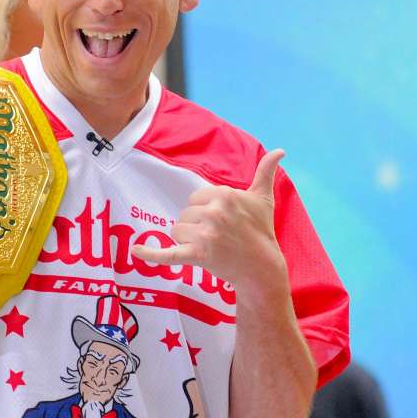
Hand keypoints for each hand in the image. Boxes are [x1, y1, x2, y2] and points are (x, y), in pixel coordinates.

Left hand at [131, 150, 286, 291]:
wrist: (262, 267)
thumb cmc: (262, 231)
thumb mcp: (264, 199)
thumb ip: (266, 172)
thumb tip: (280, 150)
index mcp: (225, 195)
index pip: (196, 198)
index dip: (205, 210)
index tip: (222, 221)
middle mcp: (214, 212)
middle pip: (185, 214)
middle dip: (196, 225)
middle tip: (218, 237)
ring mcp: (205, 235)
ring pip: (177, 231)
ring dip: (188, 240)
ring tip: (210, 247)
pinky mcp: (197, 256)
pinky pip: (168, 254)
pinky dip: (150, 254)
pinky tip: (136, 251)